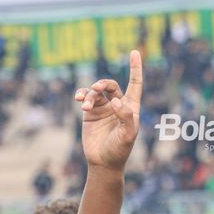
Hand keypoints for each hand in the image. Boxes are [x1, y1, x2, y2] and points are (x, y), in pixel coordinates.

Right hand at [75, 51, 142, 171]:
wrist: (103, 162)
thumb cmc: (120, 150)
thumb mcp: (127, 135)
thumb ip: (125, 117)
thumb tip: (117, 101)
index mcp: (131, 108)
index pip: (135, 83)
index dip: (136, 68)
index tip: (135, 52)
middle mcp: (118, 105)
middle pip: (111, 85)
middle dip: (102, 83)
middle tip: (96, 88)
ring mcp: (104, 108)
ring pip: (95, 91)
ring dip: (89, 94)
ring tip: (84, 104)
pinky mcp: (91, 113)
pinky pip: (85, 97)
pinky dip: (81, 95)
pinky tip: (78, 99)